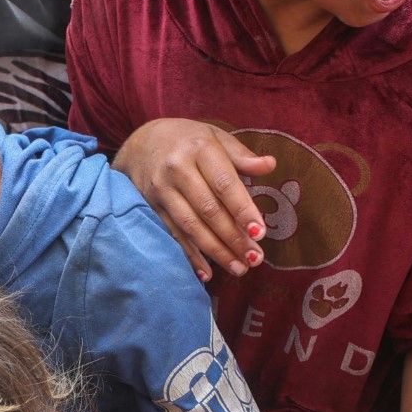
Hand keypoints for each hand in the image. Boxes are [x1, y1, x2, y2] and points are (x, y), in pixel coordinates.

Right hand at [112, 118, 275, 281]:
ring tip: (238, 268)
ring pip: (191, 226)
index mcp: (200, 149)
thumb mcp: (215, 137)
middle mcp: (178, 169)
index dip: (242, 210)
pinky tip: (206, 273)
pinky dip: (190, 256)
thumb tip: (270, 165)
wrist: (141, 142)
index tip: (260, 232)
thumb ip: (241, 155)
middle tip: (254, 259)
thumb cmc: (189, 141)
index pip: (225, 184)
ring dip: (216, 251)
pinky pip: (173, 234)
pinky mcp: (151, 207)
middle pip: (208, 210)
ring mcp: (162, 190)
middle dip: (233, 238)